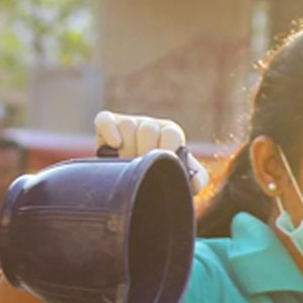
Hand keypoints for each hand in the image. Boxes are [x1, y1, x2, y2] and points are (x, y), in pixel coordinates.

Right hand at [93, 110, 209, 192]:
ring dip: (127, 148)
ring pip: (128, 126)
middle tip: (141, 167)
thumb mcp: (182, 178)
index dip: (165, 150)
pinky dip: (109, 130)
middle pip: (148, 129)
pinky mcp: (108, 123)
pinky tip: (114, 145)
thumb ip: (197, 179)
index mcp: (170, 134)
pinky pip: (105, 119)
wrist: (134, 183)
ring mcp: (129, 122)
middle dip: (144, 152)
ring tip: (127, 163)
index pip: (171, 133)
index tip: (161, 166)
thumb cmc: (161, 177)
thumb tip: (195, 182)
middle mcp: (151, 125)